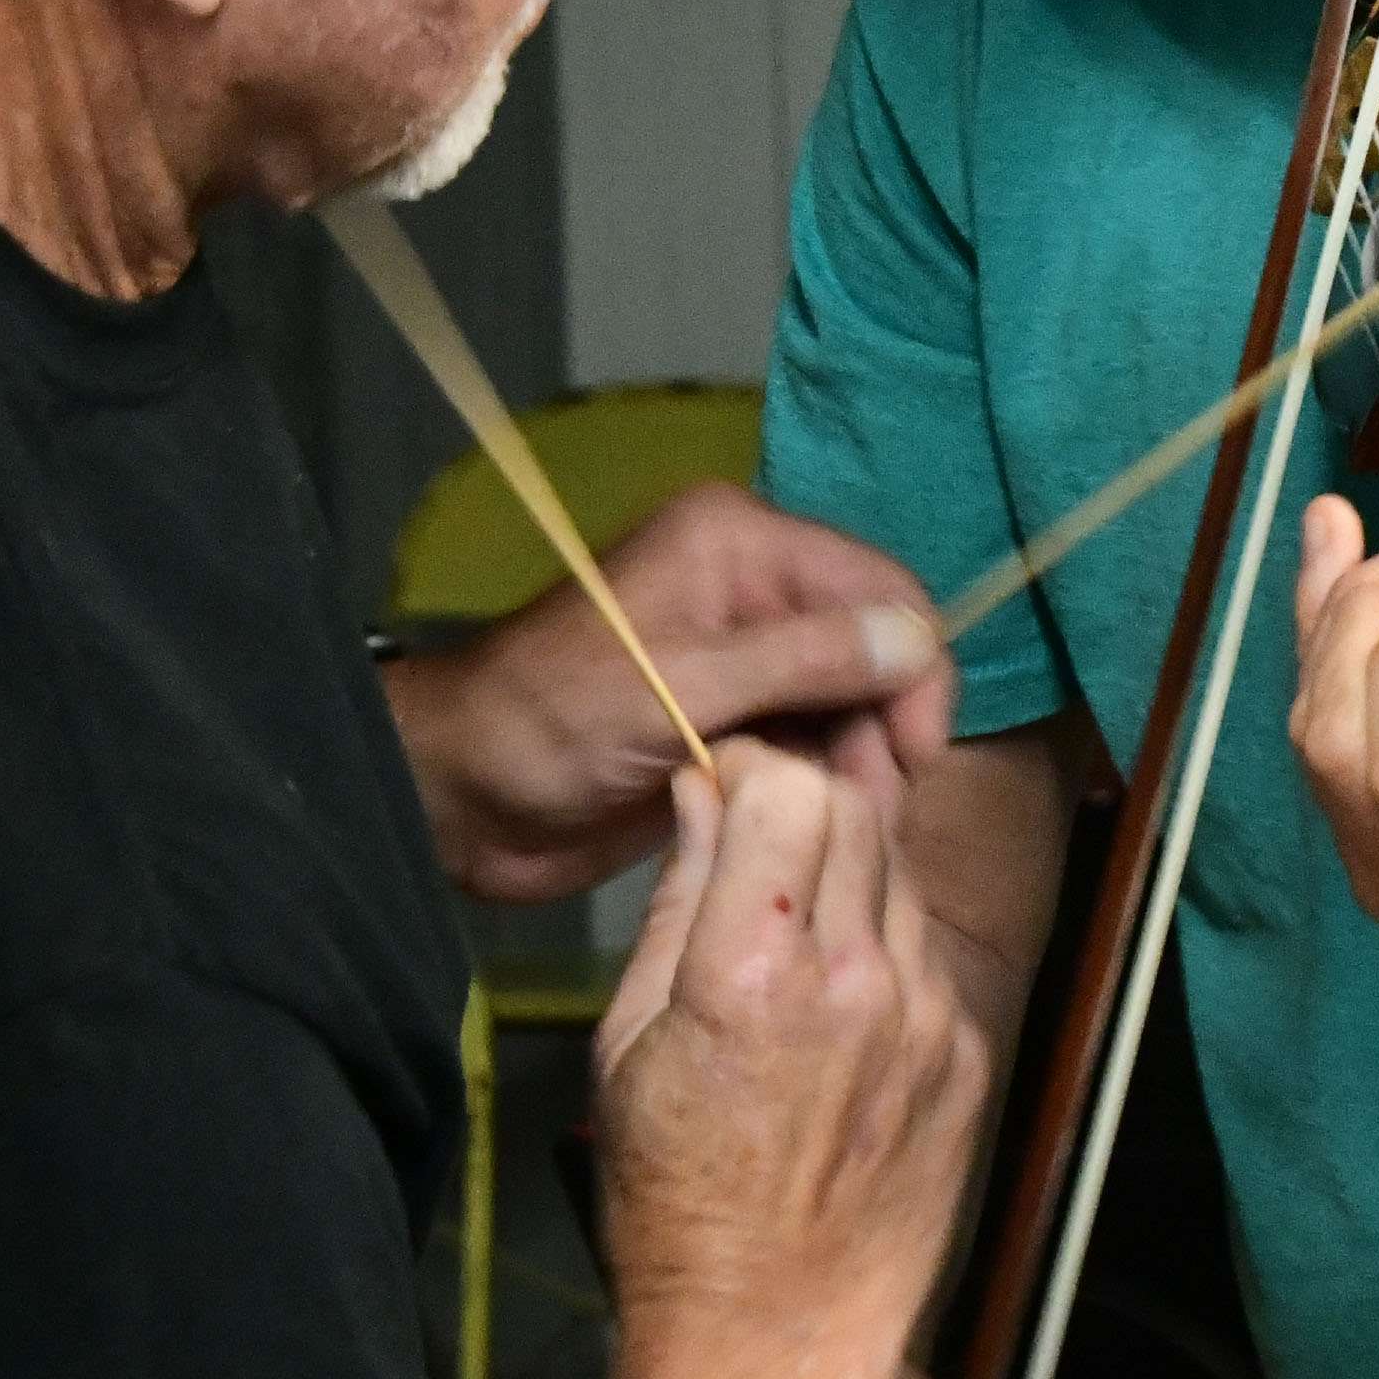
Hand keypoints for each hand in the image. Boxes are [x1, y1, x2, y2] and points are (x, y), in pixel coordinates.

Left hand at [388, 484, 954, 903]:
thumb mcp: (680, 689)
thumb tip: (919, 640)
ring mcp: (742, 659)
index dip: (913, 668)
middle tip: (874, 815)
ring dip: (856, 766)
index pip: (879, 588)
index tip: (915, 758)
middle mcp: (752, 589)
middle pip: (873, 650)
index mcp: (741, 545)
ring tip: (846, 833)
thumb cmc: (552, 723)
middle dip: (885, 728)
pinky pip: (809, 744)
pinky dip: (822, 784)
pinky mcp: (729, 722)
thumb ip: (802, 661)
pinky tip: (818, 832)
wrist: (459, 795)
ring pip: (848, 706)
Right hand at [589, 742, 988, 1378]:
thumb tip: (702, 790)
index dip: (754, 768)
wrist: (772, 1327)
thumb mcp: (628, 1041)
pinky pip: (928, 953)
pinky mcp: (968, 1055)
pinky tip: (839, 1002)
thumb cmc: (673, 1194)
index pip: (790, 788)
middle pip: (857, 810)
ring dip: (847, 870)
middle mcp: (858, 981)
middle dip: (804, 799)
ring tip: (794, 929)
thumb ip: (676, 900)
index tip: (727, 782)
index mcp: (754, 974)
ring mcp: (928, 1019)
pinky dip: (884, 945)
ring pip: (900, 873)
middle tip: (760, 834)